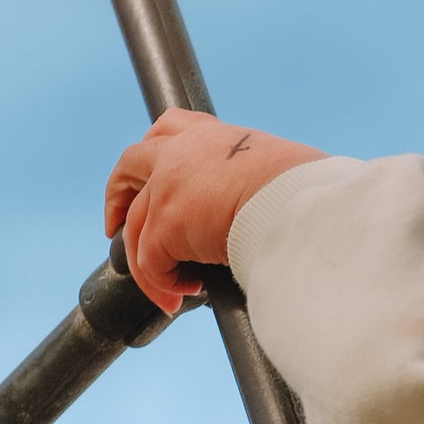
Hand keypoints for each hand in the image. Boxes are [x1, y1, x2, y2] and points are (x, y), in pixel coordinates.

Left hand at [105, 108, 326, 313]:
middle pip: (129, 167)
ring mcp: (168, 188)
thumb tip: (265, 213)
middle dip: (117, 197)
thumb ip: (253, 182)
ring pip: (135, 229)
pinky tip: (183, 295)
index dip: (153, 150)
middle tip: (115, 227)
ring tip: (170, 290)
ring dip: (148, 264)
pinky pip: (149, 263)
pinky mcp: (166, 225)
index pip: (170, 129)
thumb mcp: (275, 171)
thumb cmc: (308, 192)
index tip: (149, 172)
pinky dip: (162, 284)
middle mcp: (181, 154)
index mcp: (214, 137)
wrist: (304, 203)